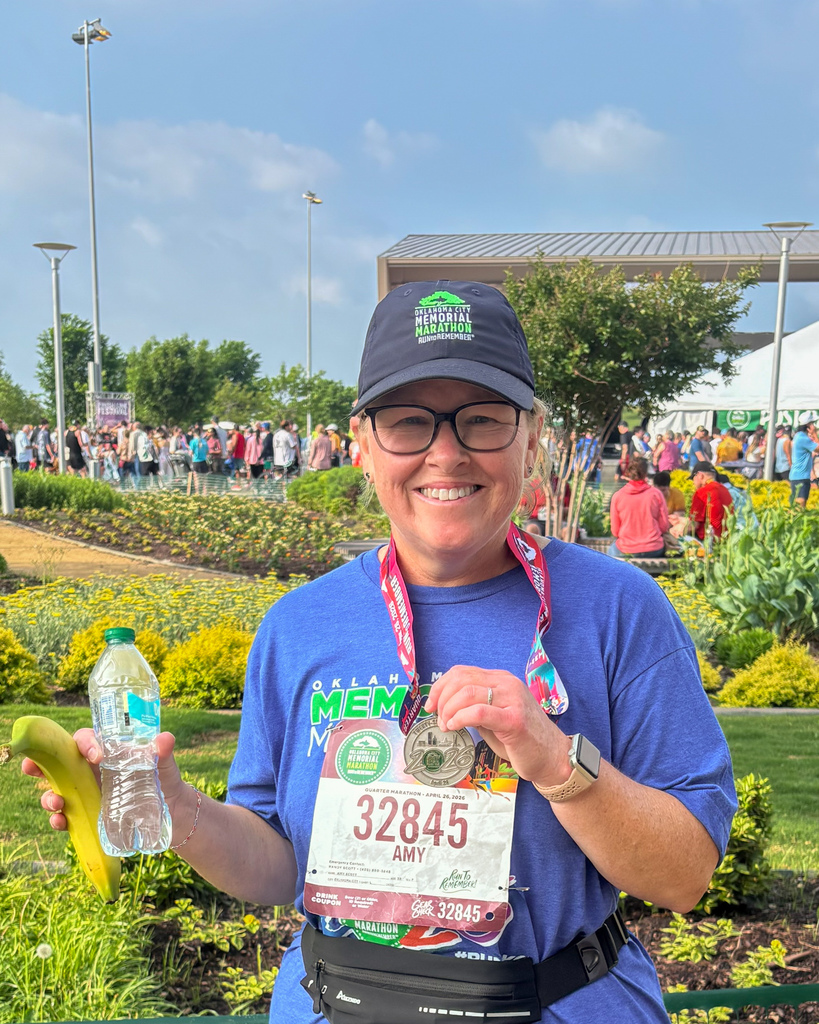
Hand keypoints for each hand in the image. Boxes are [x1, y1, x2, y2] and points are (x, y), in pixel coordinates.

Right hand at [23, 729, 185, 831]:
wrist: (173, 814)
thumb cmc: (165, 781)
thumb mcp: (165, 766)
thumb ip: (163, 753)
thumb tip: (165, 739)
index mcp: (107, 753)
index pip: (85, 740)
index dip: (84, 742)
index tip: (96, 755)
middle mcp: (92, 771)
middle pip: (59, 763)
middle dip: (41, 763)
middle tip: (31, 767)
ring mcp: (88, 794)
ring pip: (58, 791)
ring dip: (49, 797)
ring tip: (57, 803)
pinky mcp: (89, 816)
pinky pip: (66, 817)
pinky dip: (58, 820)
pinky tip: (61, 822)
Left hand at [425, 666, 571, 788]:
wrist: (551, 757)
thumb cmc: (521, 740)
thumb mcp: (493, 718)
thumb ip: (473, 708)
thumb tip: (444, 707)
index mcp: (501, 680)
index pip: (462, 672)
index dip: (440, 686)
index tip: (430, 705)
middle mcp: (507, 684)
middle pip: (462, 679)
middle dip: (442, 698)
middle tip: (437, 718)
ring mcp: (512, 700)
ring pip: (467, 693)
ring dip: (449, 709)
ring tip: (446, 725)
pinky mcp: (514, 720)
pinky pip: (479, 712)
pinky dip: (460, 718)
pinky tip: (455, 727)